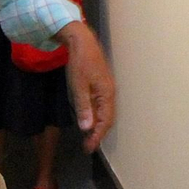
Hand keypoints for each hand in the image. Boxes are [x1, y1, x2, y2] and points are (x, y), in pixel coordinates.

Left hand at [58, 21, 114, 152]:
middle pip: (107, 118)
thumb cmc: (80, 62)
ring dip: (97, 126)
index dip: (98, 136)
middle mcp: (109, 93)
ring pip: (104, 112)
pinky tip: (88, 119)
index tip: (89, 148)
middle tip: (88, 147)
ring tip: (88, 137)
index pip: (105, 121)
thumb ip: (83, 107)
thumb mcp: (78, 86)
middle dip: (98, 134)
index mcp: (106, 94)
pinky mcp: (100, 84)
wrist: (82, 41)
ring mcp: (106, 88)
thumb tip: (87, 128)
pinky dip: (96, 116)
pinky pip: (101, 105)